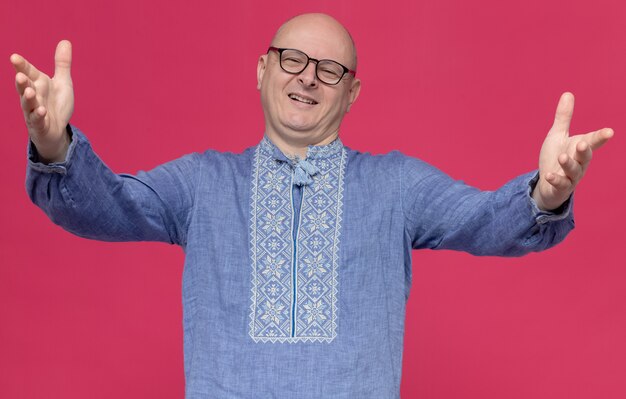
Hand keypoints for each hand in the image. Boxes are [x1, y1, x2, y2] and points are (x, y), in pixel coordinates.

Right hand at [10, 40, 73, 162]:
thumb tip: (65, 41)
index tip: (14, 57)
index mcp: (38, 83)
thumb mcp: (62, 82)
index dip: (22, 66)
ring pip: (28, 104)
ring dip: (28, 98)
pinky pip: (38, 120)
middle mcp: (33, 95)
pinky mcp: (40, 124)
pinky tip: (42, 110)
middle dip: (21, 81)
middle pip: (25, 87)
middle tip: (20, 75)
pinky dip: (39, 115)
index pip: (28, 72)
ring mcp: (34, 110)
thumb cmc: (56, 104)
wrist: (55, 130)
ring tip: (29, 92)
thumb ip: (62, 64)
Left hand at [532, 92, 613, 210]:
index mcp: (580, 148)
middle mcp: (580, 162)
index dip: (601, 136)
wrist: (548, 184)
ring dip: (569, 164)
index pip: (593, 141)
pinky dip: (555, 180)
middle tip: (583, 143)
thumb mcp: (558, 135)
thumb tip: (568, 93)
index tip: (609, 132)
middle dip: (585, 150)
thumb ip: (564, 117)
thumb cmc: (555, 157)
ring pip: (574, 170)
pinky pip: (560, 184)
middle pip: (586, 156)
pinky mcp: (561, 187)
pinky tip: (548, 175)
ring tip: (562, 157)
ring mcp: (571, 176)